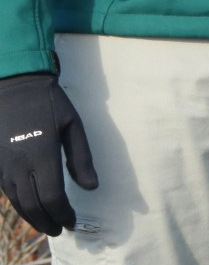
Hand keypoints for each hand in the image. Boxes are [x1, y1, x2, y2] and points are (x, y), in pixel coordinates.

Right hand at [0, 72, 96, 236]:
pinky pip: (7, 192)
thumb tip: (92, 187)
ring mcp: (4, 166)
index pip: (52, 198)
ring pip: (17, 202)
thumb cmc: (49, 104)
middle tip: (60, 229)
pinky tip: (30, 207)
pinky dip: (20, 204)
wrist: (15, 87)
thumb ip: (81, 159)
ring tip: (47, 223)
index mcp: (42, 156)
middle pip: (33, 205)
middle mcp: (19, 166)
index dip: (63, 214)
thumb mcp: (73, 126)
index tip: (72, 222)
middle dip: (47, 221)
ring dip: (32, 217)